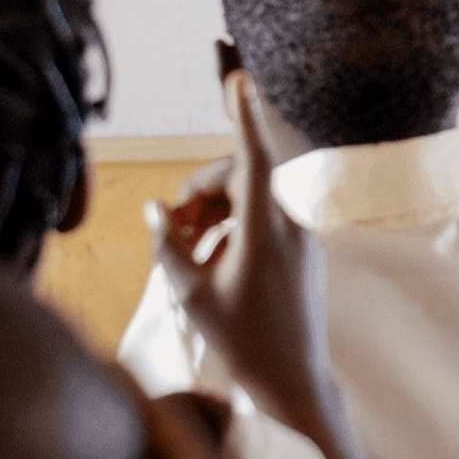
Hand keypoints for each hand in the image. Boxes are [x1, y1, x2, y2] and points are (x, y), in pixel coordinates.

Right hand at [146, 69, 332, 428]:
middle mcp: (290, 224)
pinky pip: (263, 219)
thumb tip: (156, 211)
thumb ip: (170, 246)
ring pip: (250, 198)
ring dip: (214, 211)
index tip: (239, 76)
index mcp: (265, 230)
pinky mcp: (302, 250)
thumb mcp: (191, 294)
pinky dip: (233, 228)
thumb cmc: (241, 341)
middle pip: (239, 177)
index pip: (252, 158)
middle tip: (172, 229)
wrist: (294, 382)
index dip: (242, 115)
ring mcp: (300, 236)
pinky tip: (212, 261)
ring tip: (187, 249)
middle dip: (200, 191)